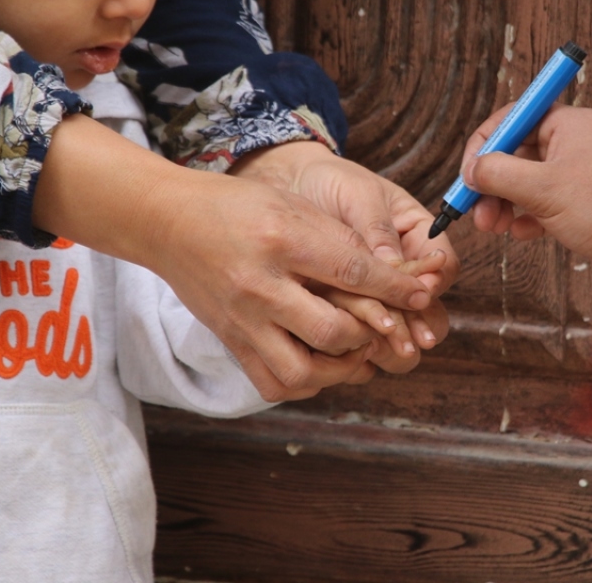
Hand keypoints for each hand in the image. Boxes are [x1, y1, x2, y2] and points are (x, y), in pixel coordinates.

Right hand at [34, 117, 436, 401]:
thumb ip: (340, 241)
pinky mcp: (231, 342)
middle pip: (331, 331)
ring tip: (356, 352)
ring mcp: (243, 321)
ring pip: (302, 372)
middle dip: (370, 335)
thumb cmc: (238, 207)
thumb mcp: (293, 207)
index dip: (395, 288)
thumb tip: (391, 274)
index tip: (423, 294)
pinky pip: (273, 384)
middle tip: (387, 329)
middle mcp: (260, 286)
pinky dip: (306, 383)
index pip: (353, 272)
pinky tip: (322, 364)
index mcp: (282, 241)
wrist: (168, 222)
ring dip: (339, 370)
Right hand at [461, 104, 591, 287]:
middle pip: (515, 153)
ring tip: (492, 228)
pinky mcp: (581, 202)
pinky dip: (526, 217)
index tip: (467, 177)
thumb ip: (499, 173)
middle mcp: (573, 143)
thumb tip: (471, 170)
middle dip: (491, 183)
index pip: (512, 119)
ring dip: (503, 203)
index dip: (484, 146)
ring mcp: (577, 173)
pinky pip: (541, 203)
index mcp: (568, 124)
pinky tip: (520, 234)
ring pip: (525, 181)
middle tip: (475, 212)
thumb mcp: (542, 189)